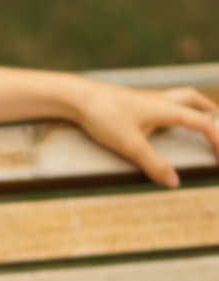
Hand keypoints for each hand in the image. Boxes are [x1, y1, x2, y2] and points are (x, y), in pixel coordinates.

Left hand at [67, 78, 218, 187]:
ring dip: (194, 107)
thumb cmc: (104, 117)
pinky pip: (163, 102)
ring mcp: (146, 99)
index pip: (203, 122)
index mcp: (167, 109)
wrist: (77, 97)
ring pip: (179, 97)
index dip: (218, 138)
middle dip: (211, 112)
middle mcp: (160, 100)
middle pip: (195, 100)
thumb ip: (153, 164)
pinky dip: (174, 109)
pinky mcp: (133, 102)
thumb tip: (175, 183)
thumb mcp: (130, 145)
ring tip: (198, 120)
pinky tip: (164, 122)